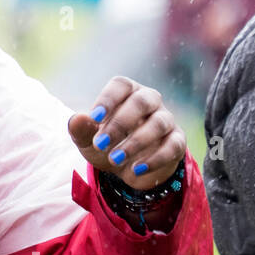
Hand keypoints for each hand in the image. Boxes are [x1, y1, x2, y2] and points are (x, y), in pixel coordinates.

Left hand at [67, 76, 185, 189]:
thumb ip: (81, 129)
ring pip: (158, 124)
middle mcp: (150, 101)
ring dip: (135, 142)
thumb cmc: (106, 143)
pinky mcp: (177, 141)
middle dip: (120, 124)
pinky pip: (173, 146)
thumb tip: (77, 119)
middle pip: (141, 102)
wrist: (126, 168)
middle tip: (100, 144)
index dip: (108, 99)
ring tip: (114, 159)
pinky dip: (154, 159)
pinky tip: (135, 169)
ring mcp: (166, 120)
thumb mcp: (88, 139)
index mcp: (126, 92)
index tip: (94, 118)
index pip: (121, 85)